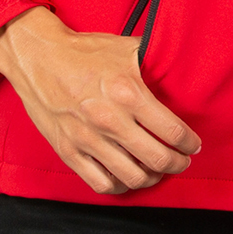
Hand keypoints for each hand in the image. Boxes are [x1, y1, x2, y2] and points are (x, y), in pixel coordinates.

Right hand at [0, 6, 201, 194]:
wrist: (38, 58)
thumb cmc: (85, 51)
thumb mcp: (127, 48)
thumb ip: (156, 58)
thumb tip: (184, 61)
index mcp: (129, 94)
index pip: (172, 131)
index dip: (189, 143)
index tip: (194, 145)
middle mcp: (110, 120)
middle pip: (157, 158)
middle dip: (177, 163)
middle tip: (183, 161)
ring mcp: (87, 139)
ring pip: (132, 176)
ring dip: (153, 178)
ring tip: (159, 170)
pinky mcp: (68, 151)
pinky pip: (100, 183)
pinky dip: (121, 185)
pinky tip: (129, 176)